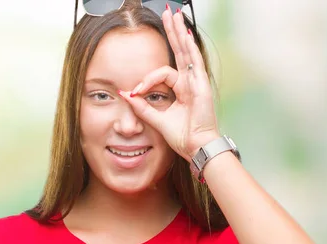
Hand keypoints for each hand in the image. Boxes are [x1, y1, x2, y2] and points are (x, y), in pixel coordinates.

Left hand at [118, 8, 219, 160]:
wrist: (196, 147)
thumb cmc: (182, 137)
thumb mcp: (156, 120)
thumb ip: (141, 106)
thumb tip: (125, 93)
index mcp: (181, 91)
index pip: (162, 74)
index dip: (145, 80)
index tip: (134, 92)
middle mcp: (189, 83)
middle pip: (179, 52)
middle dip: (172, 32)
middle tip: (166, 13)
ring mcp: (196, 82)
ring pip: (186, 51)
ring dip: (179, 32)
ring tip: (173, 14)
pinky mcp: (201, 85)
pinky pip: (194, 61)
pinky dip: (189, 47)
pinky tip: (185, 33)